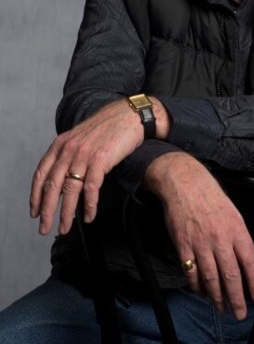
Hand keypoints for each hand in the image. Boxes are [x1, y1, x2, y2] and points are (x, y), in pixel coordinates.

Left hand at [30, 99, 143, 235]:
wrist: (128, 115)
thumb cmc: (108, 127)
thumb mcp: (80, 137)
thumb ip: (69, 154)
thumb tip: (62, 178)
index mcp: (60, 143)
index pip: (41, 174)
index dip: (35, 196)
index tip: (35, 211)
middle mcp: (69, 148)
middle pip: (52, 186)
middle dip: (47, 211)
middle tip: (45, 228)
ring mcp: (84, 154)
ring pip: (70, 190)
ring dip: (66, 213)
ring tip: (65, 227)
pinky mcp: (100, 159)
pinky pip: (91, 188)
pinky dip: (88, 206)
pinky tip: (88, 216)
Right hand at [145, 152, 253, 319]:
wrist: (185, 183)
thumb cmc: (211, 197)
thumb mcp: (233, 213)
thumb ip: (239, 237)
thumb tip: (246, 262)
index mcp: (236, 229)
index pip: (250, 262)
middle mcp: (220, 239)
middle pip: (231, 276)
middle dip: (237, 299)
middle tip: (239, 313)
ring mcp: (201, 244)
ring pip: (211, 279)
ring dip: (217, 297)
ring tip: (222, 307)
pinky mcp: (183, 246)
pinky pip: (191, 273)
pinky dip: (197, 286)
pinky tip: (201, 292)